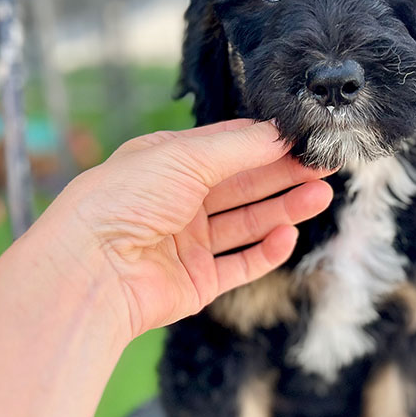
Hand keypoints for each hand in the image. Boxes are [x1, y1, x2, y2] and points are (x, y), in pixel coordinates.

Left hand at [34, 120, 332, 338]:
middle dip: (284, 175)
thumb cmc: (126, 200)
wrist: (91, 271)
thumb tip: (281, 134)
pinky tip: (288, 236)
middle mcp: (179, 201)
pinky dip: (266, 251)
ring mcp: (188, 243)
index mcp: (169, 163)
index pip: (228, 147)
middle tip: (324, 167)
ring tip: (320, 197)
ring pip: (247, 223)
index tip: (306, 139)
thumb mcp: (183, 157)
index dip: (268, 144)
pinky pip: (240, 264)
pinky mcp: (196, 281)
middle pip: (244, 185)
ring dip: (284, 209)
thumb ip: (238, 146)